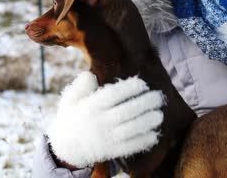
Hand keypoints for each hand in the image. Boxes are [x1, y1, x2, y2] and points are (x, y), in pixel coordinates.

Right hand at [47, 71, 164, 167]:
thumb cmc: (73, 117)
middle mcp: (99, 123)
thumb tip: (90, 75)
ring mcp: (106, 138)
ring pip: (131, 129)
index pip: (112, 95)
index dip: (129, 88)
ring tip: (159, 114)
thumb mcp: (70, 100)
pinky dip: (143, 140)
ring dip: (147, 121)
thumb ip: (81, 87)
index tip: (143, 83)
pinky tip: (155, 134)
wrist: (67, 148)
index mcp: (90, 107)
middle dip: (145, 103)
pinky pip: (130, 146)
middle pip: (126, 111)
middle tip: (159, 96)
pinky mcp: (111, 151)